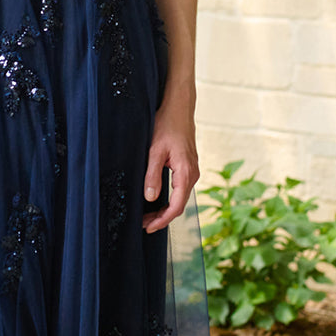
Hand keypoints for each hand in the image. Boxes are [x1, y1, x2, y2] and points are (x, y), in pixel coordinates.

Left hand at [142, 93, 198, 234]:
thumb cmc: (167, 125)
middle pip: (178, 205)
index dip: (162, 220)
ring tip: (147, 216)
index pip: (176, 206)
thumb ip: (153, 175)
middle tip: (143, 224)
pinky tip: (156, 201)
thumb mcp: (155, 151)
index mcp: (186, 173)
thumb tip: (150, 198)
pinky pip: (179, 189)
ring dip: (164, 209)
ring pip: (179, 198)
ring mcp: (191, 171)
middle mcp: (192, 174)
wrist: (179, 108)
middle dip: (161, 218)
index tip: (148, 227)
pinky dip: (168, 199)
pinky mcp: (188, 167)